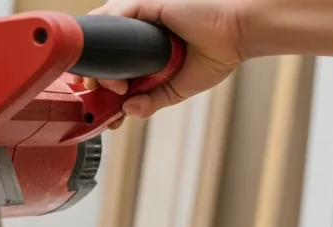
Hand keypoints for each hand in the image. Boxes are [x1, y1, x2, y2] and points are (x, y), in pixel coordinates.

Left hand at [87, 0, 249, 127]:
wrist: (240, 35)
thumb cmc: (216, 54)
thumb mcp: (176, 89)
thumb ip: (151, 101)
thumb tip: (128, 111)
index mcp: (141, 47)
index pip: (106, 63)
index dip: (97, 84)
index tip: (101, 108)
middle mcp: (136, 30)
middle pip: (97, 50)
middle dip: (92, 77)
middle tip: (108, 98)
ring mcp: (138, 17)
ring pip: (100, 35)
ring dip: (99, 64)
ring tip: (116, 85)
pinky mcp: (145, 4)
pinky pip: (115, 17)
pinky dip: (110, 42)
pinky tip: (118, 65)